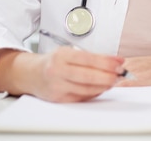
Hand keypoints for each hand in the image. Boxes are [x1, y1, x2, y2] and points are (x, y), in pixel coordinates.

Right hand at [0, 47, 125, 102]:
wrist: (31, 74)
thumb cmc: (53, 61)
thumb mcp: (68, 51)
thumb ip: (90, 56)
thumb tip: (114, 61)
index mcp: (61, 56)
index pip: (88, 59)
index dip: (107, 61)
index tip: (120, 62)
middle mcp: (58, 71)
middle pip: (88, 76)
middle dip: (108, 76)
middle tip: (120, 74)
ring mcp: (58, 86)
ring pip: (87, 89)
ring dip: (104, 86)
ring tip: (114, 80)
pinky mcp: (59, 99)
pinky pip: (82, 97)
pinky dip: (95, 93)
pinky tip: (101, 88)